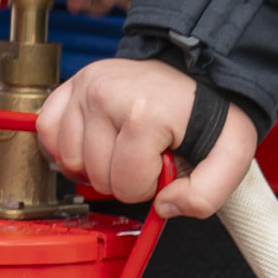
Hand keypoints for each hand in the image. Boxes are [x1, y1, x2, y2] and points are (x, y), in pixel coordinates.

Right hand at [40, 55, 257, 218]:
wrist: (197, 71)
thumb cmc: (207, 114)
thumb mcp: (230, 156)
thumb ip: (205, 196)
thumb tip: (163, 207)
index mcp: (143, 113)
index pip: (126, 185)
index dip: (149, 186)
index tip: (165, 162)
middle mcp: (106, 94)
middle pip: (96, 176)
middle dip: (123, 176)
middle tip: (147, 153)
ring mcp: (86, 86)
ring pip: (69, 159)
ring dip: (95, 163)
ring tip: (123, 146)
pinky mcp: (72, 83)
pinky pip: (47, 130)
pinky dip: (66, 145)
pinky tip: (92, 143)